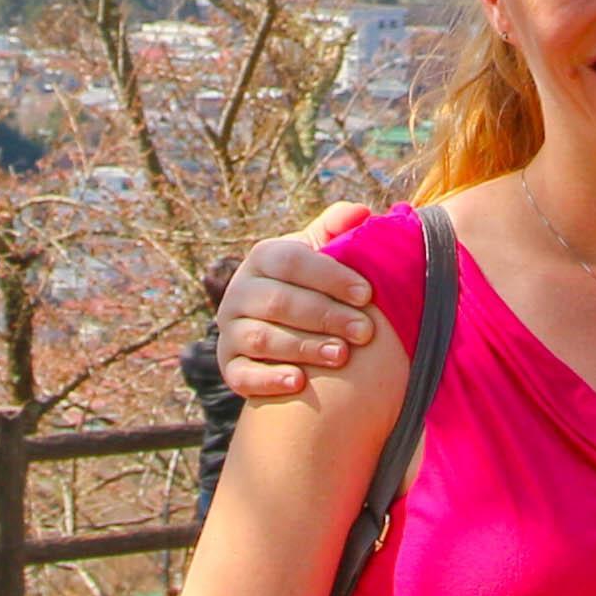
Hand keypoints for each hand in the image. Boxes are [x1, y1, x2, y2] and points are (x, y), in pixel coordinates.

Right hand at [214, 208, 384, 402]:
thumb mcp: (321, 254)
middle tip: (365, 331)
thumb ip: (338, 231)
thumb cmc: (311, 285)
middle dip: (325, 316)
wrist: (282, 327)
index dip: (330, 276)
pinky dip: (268, 380)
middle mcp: (238, 292)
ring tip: (341, 355)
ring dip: (303, 347)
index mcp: (262, 258)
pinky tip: (299, 384)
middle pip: (278, 301)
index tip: (367, 294)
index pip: (292, 260)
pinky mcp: (229, 366)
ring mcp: (230, 331)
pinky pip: (240, 375)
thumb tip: (361, 212)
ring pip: (261, 338)